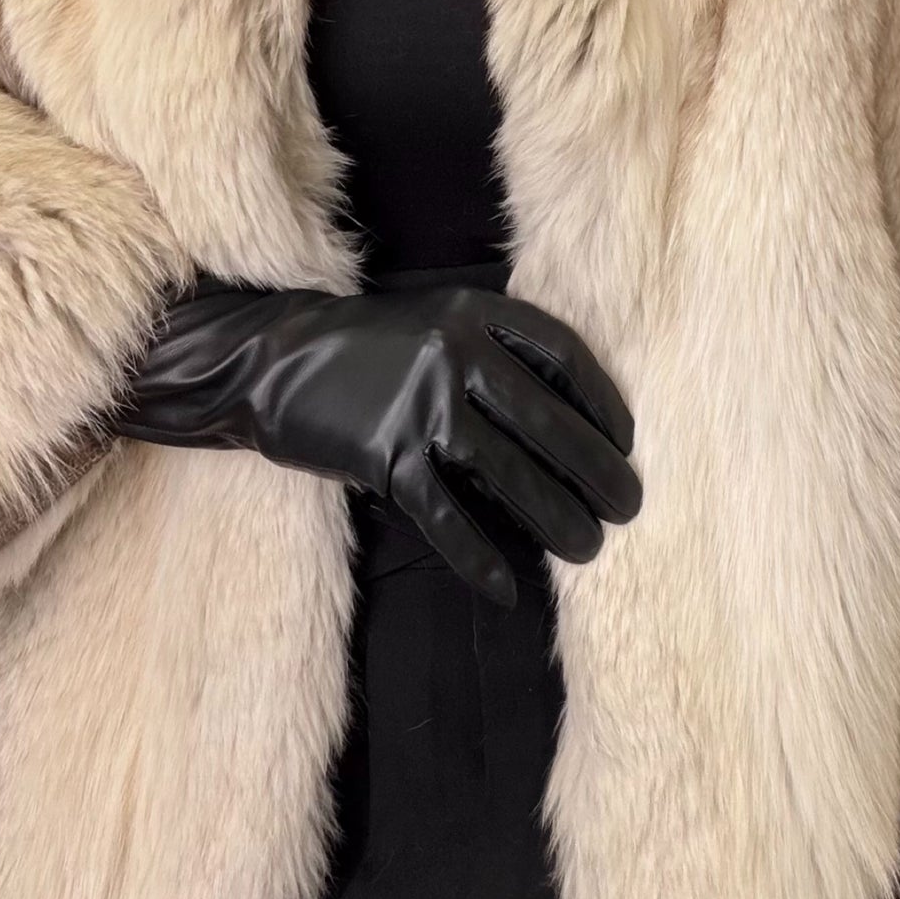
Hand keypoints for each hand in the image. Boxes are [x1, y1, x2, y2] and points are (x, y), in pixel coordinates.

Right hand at [110, 275, 642, 610]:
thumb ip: (495, 357)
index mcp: (474, 311)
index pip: (563, 357)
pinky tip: (508, 587)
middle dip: (596, 472)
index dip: (602, 404)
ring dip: (556, 517)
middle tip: (628, 507)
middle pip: (546, 422)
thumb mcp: (437, 323)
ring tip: (588, 547)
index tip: (625, 442)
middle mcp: (452, 351)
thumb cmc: (368, 349)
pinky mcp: (383, 454)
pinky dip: (479, 557)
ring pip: (507, 473)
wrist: (271, 359)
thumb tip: (573, 428)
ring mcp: (417, 403)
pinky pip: (445, 516)